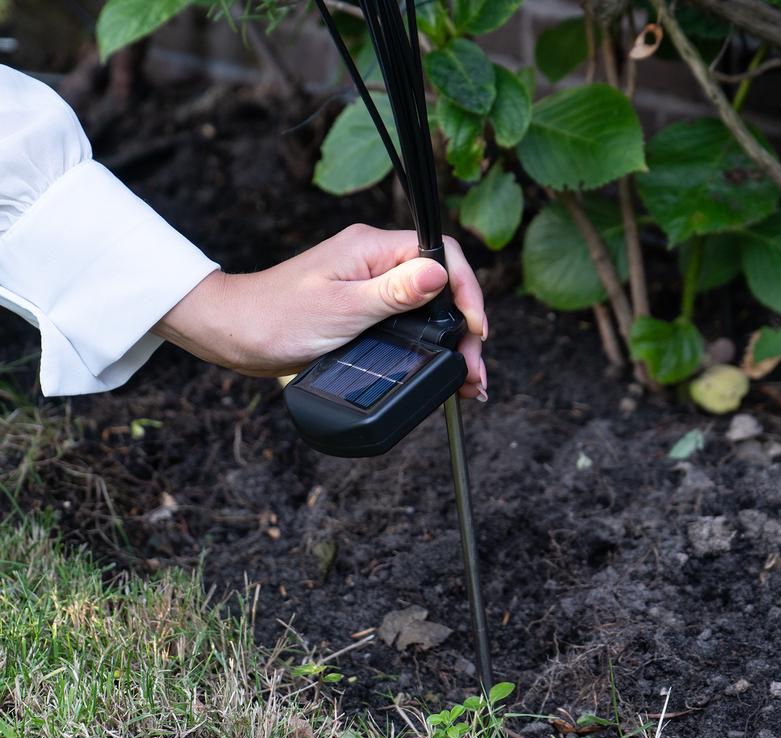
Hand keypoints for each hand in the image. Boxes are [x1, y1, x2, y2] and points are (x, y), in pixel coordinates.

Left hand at [154, 224, 487, 399]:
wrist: (235, 335)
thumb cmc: (276, 319)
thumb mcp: (340, 309)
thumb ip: (393, 292)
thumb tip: (440, 272)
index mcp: (371, 248)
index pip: (440, 253)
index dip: (466, 290)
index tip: (475, 328)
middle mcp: (374, 260)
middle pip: (440, 283)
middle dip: (464, 324)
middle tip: (474, 367)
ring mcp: (369, 285)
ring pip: (426, 305)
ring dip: (450, 338)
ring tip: (466, 377)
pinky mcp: (362, 308)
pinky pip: (406, 320)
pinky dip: (426, 344)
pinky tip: (440, 366)